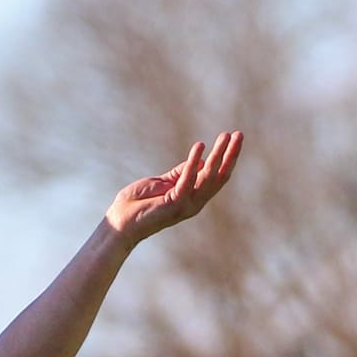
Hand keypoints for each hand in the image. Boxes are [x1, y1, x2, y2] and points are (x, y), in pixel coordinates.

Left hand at [104, 131, 241, 247]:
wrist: (118, 222)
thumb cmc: (137, 203)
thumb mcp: (162, 183)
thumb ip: (179, 173)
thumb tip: (198, 160)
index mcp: (193, 198)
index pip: (217, 177)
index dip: (227, 158)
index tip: (233, 138)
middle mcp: (193, 203)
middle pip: (219, 177)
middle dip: (230, 155)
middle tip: (239, 134)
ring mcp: (185, 205)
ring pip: (208, 177)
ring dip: (218, 156)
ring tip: (224, 136)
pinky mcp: (173, 204)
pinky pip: (187, 180)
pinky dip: (193, 162)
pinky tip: (200, 146)